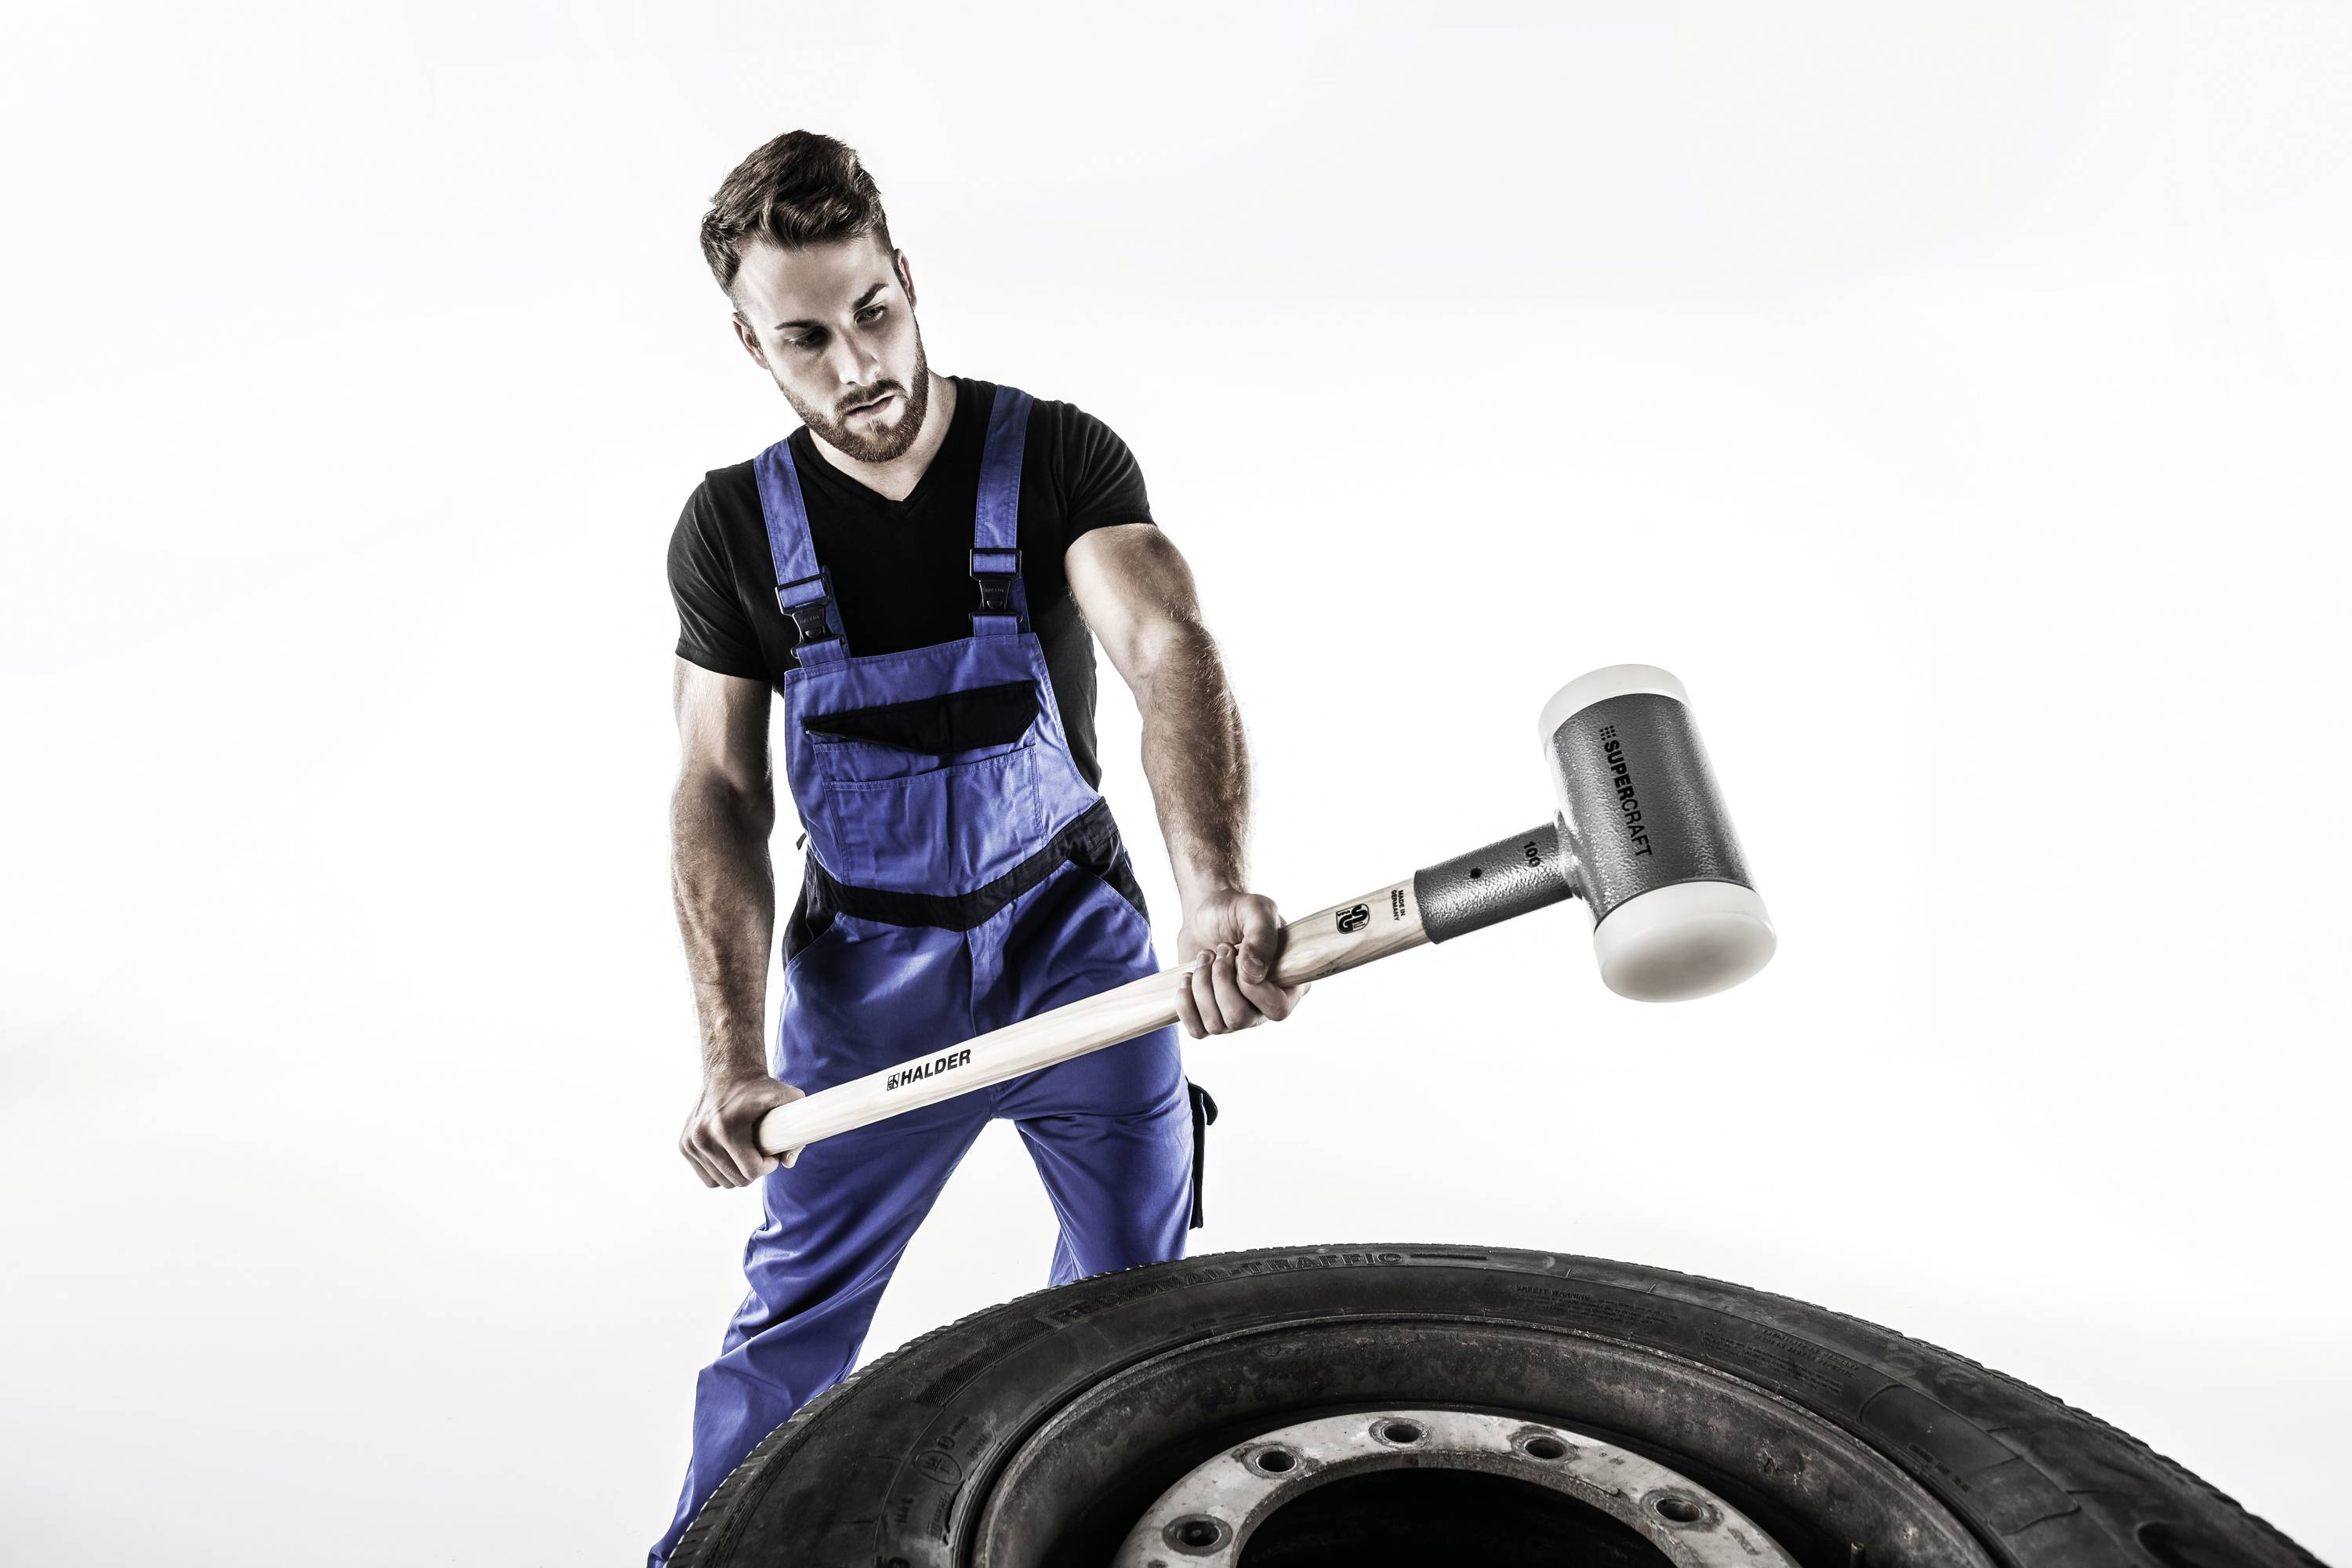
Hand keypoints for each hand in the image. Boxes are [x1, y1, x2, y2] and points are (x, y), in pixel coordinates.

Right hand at [680, 1071, 806, 1186]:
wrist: (728, 1072)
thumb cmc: (760, 1087)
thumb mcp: (788, 1097)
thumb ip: (798, 1130)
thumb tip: (788, 1162)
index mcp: (725, 1129)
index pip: (751, 1171)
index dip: (769, 1165)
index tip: (774, 1153)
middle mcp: (703, 1137)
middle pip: (736, 1180)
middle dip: (754, 1170)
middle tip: (762, 1152)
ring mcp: (690, 1143)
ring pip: (721, 1182)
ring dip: (737, 1172)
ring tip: (747, 1152)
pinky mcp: (684, 1145)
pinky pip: (708, 1178)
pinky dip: (722, 1173)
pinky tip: (732, 1156)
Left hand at [1173, 887, 1311, 1037]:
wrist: (1208, 912)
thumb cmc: (1238, 911)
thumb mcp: (1256, 910)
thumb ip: (1262, 936)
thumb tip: (1252, 974)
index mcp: (1289, 985)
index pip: (1277, 1009)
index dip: (1251, 986)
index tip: (1236, 952)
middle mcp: (1265, 1006)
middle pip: (1240, 1020)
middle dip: (1220, 982)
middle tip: (1220, 951)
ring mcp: (1237, 1014)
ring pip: (1216, 1025)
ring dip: (1202, 985)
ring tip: (1205, 958)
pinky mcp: (1210, 1015)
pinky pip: (1197, 1031)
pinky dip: (1186, 1003)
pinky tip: (1188, 978)